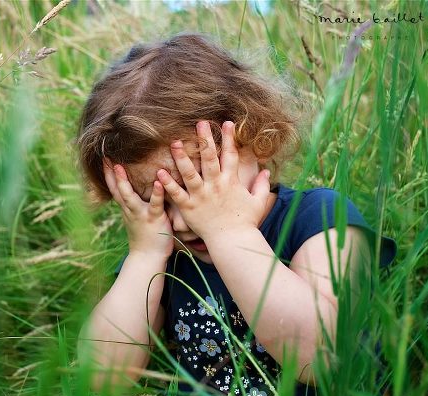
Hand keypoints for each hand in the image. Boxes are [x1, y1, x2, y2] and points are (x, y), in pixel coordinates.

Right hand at [103, 158, 173, 259]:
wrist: (148, 258)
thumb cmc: (145, 237)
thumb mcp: (136, 218)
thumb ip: (134, 204)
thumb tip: (132, 191)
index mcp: (126, 208)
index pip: (114, 189)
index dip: (108, 175)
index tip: (103, 159)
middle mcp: (130, 210)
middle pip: (117, 190)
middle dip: (110, 174)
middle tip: (105, 158)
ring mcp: (140, 214)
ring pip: (129, 196)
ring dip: (123, 182)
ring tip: (120, 166)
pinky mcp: (154, 219)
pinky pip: (154, 204)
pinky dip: (156, 193)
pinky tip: (158, 181)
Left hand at [156, 120, 270, 243]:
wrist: (232, 242)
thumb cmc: (246, 222)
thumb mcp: (258, 202)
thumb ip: (262, 186)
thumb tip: (267, 171)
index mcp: (231, 182)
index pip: (230, 155)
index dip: (228, 138)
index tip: (225, 122)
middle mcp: (215, 186)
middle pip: (208, 158)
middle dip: (204, 139)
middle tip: (198, 123)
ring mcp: (201, 196)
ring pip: (190, 173)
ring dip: (182, 157)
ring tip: (175, 142)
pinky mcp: (189, 208)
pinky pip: (177, 194)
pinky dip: (168, 184)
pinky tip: (160, 172)